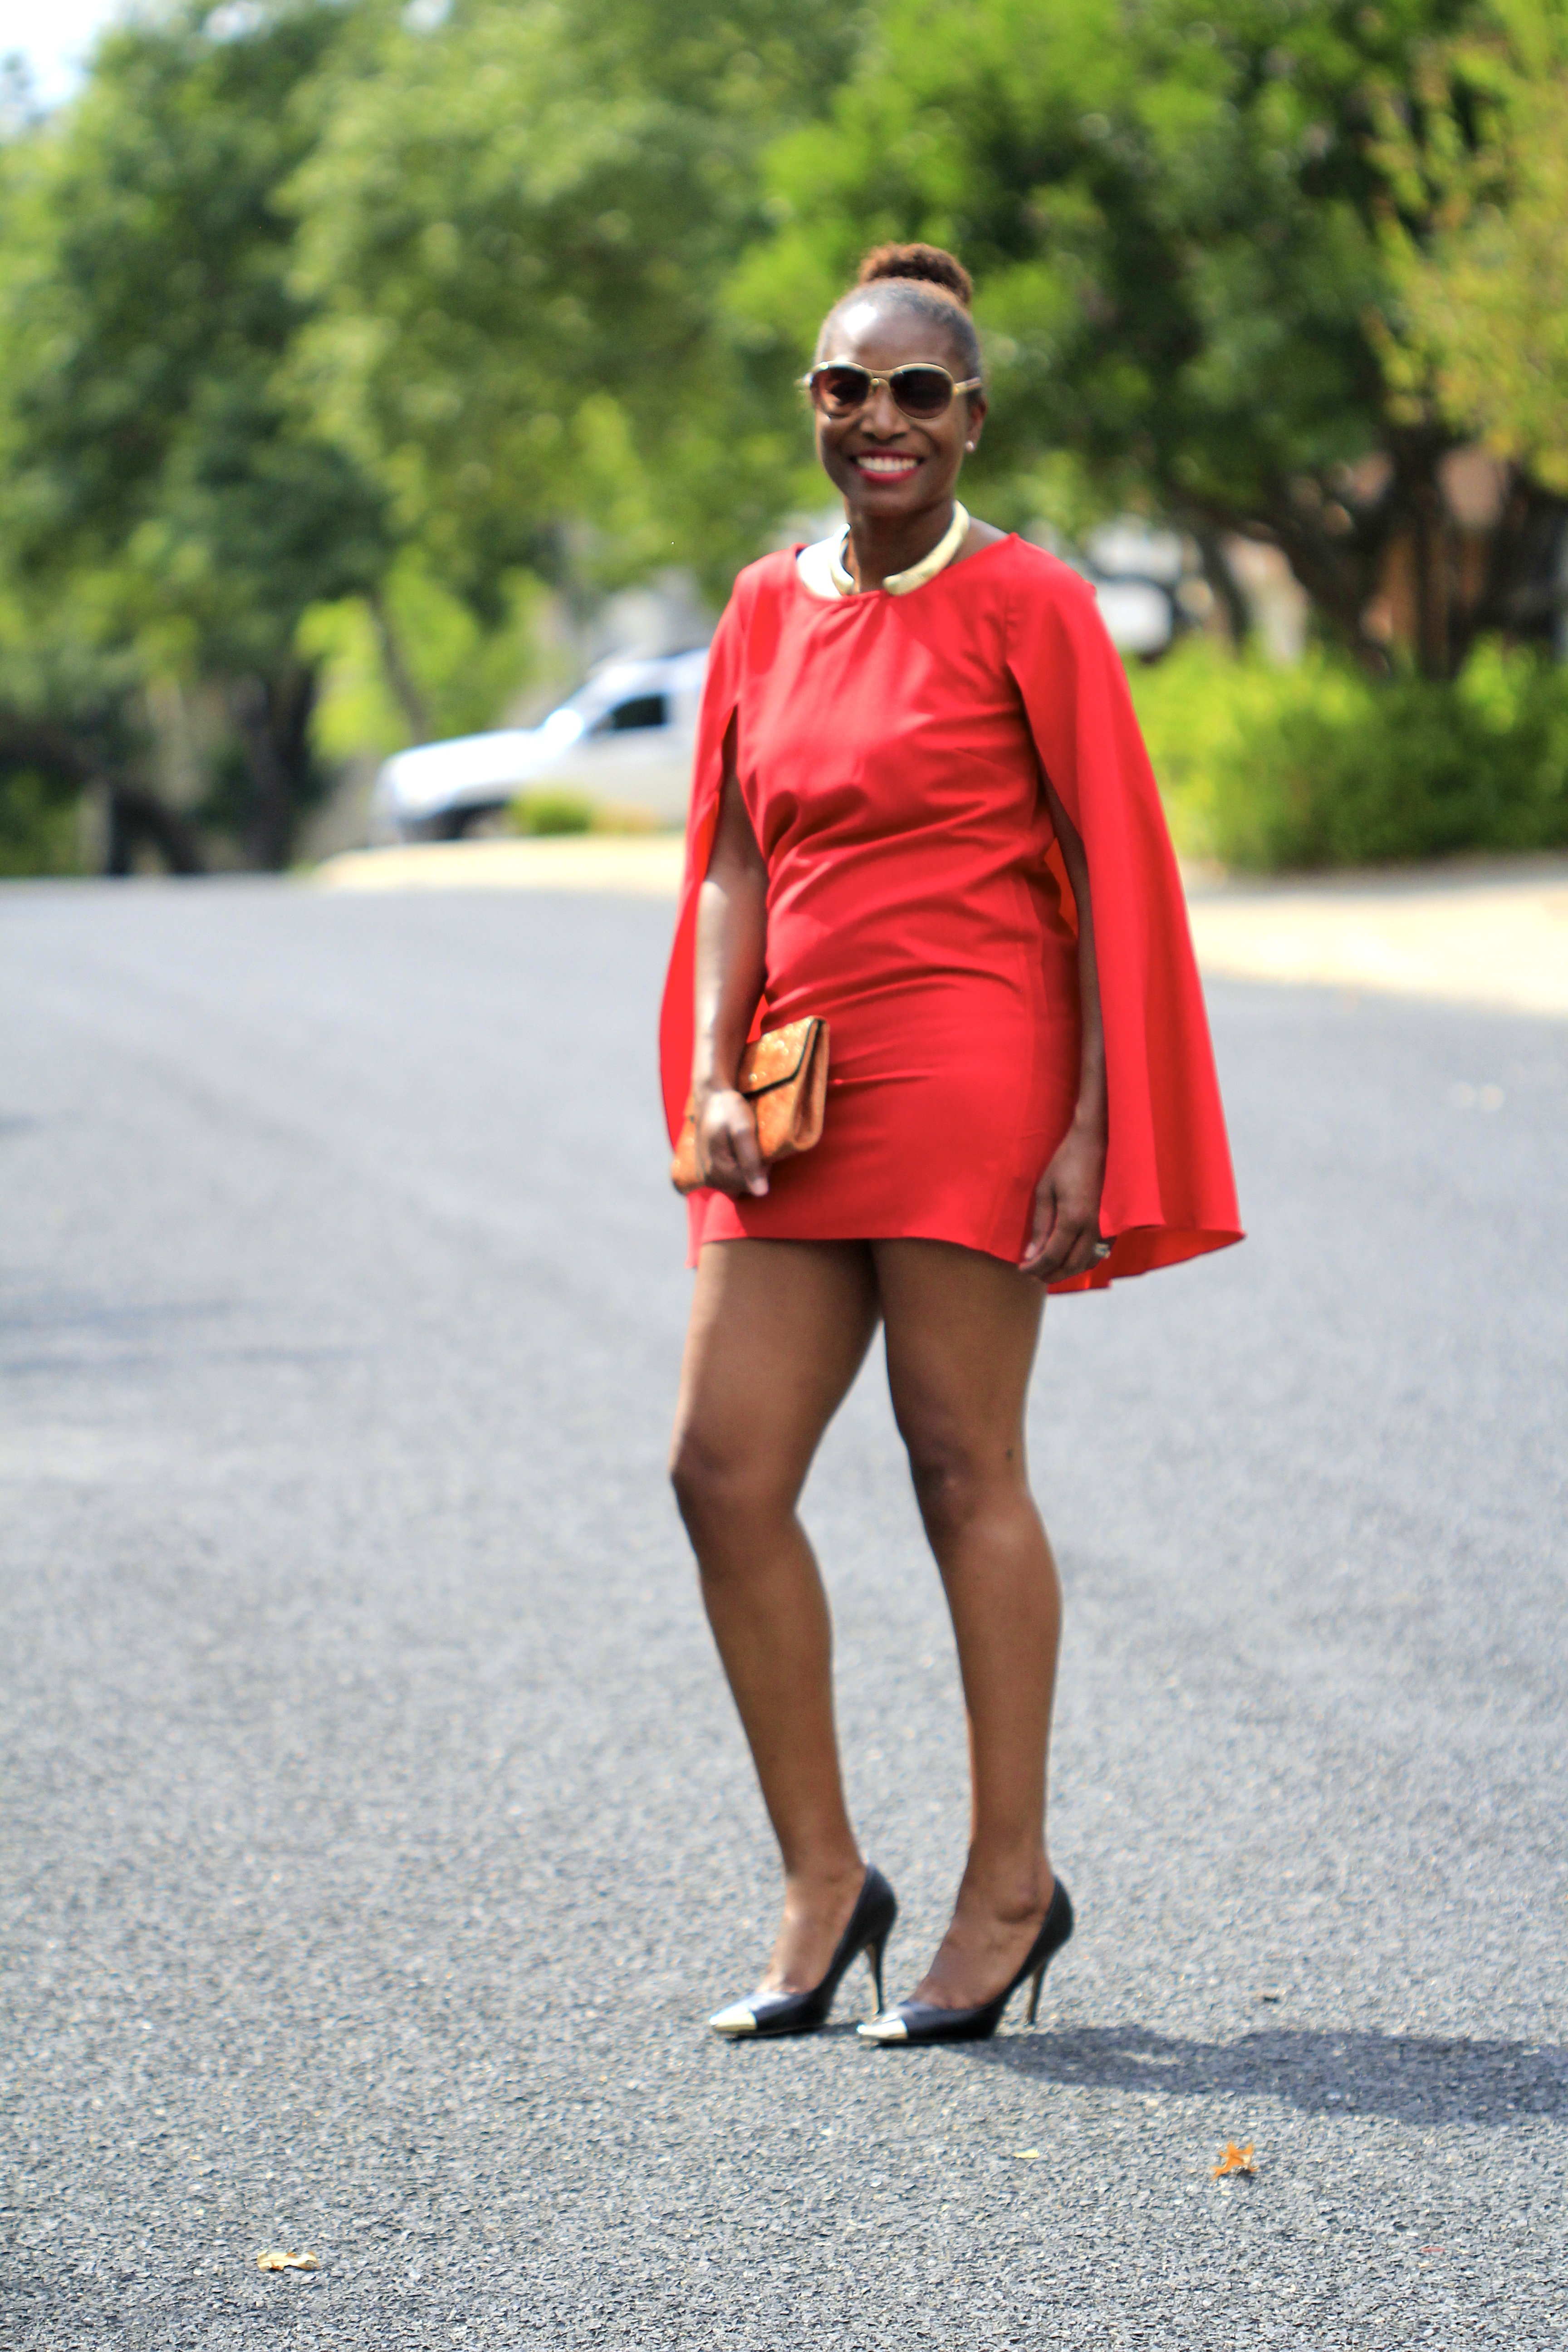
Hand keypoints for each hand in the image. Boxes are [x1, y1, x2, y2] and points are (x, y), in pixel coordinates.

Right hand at [695, 1084, 768, 1197]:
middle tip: (752, 1144)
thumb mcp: (743, 1130)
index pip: (752, 1185)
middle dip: (753, 1169)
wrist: (711, 1098)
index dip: (762, 1167)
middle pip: (744, 1187)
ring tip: (744, 1146)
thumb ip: (750, 1160)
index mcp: (717, 1171)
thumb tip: (761, 1193)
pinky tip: (737, 1151)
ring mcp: (706, 1176)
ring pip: (738, 1184)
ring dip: (746, 1169)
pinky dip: (737, 1168)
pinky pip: (730, 1179)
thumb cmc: (729, 1110)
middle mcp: (709, 1179)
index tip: (758, 1145)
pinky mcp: (707, 1171)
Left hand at [1019, 1119, 1106, 1281]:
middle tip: (1033, 1273)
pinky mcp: (1115, 1224)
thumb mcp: (1045, 1190)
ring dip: (1067, 1271)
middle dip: (1050, 1274)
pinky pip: (1099, 1253)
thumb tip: (1032, 1254)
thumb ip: (1040, 1225)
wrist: (1097, 1143)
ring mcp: (1108, 1228)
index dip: (1035, 1266)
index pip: (1052, 1256)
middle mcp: (1094, 1228)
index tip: (1022, 1268)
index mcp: (1074, 1219)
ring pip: (1088, 1263)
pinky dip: (1083, 1261)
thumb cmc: (1067, 1162)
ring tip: (1048, 1268)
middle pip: (1072, 1266)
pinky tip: (1069, 1257)